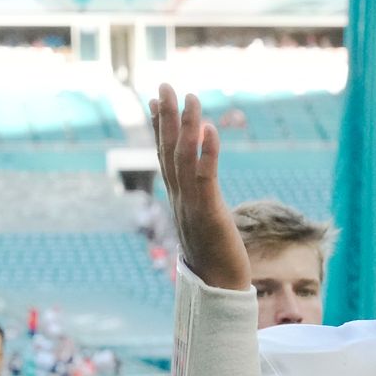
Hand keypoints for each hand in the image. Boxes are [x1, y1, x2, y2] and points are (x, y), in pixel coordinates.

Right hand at [150, 85, 249, 290]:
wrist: (219, 289)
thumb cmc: (216, 260)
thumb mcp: (203, 226)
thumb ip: (199, 206)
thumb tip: (200, 198)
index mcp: (178, 200)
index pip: (165, 157)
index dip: (159, 128)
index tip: (155, 100)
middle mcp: (180, 199)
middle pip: (168, 151)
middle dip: (167, 117)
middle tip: (165, 86)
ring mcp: (191, 205)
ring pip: (183, 159)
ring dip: (186, 127)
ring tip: (190, 98)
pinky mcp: (209, 213)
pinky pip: (205, 177)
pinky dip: (207, 152)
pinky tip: (210, 129)